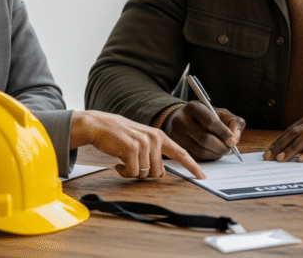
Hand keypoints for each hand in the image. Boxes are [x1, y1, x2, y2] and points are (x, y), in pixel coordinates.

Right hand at [70, 110, 204, 178]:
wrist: (99, 125)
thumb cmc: (120, 136)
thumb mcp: (142, 142)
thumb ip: (154, 154)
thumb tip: (162, 174)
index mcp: (160, 137)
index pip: (181, 153)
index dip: (193, 166)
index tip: (203, 176)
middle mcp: (155, 139)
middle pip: (159, 173)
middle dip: (145, 174)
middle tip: (132, 163)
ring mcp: (144, 143)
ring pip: (145, 174)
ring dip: (132, 172)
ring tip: (124, 160)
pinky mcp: (132, 149)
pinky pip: (133, 173)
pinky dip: (124, 172)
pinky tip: (117, 162)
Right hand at [161, 101, 244, 160]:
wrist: (181, 119)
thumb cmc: (205, 116)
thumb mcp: (220, 113)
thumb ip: (233, 122)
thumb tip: (234, 139)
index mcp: (193, 107)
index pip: (210, 122)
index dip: (223, 133)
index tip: (233, 141)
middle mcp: (181, 120)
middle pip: (204, 139)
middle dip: (221, 147)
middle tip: (230, 149)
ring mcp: (175, 135)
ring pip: (200, 151)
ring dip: (215, 154)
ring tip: (223, 151)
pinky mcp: (174, 147)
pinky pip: (194, 157)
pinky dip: (207, 157)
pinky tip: (213, 153)